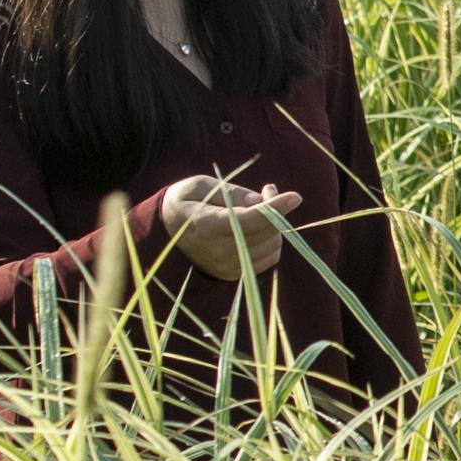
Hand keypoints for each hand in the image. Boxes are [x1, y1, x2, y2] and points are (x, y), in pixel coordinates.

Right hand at [159, 174, 301, 280]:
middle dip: (275, 209)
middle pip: (266, 232)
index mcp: (206, 225)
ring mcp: (227, 266)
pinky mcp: (234, 274)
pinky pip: (269, 258)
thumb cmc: (185, 202)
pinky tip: (257, 228)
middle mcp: (217, 251)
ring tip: (258, 208)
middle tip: (266, 190)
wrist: (165, 234)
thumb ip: (231, 192)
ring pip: (272, 245)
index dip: (274, 208)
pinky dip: (270, 240)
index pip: (249, 220)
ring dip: (274, 225)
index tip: (295, 196)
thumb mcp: (201, 186)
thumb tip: (260, 201)